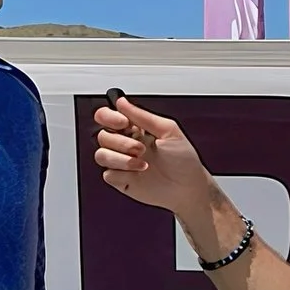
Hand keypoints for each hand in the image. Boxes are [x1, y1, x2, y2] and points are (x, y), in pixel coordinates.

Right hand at [92, 95, 217, 226]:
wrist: (189, 188)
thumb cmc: (184, 161)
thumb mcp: (169, 130)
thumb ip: (143, 115)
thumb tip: (122, 101)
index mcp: (136, 129)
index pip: (107, 117)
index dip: (109, 117)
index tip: (123, 122)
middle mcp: (127, 145)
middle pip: (103, 136)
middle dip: (121, 142)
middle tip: (140, 148)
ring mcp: (123, 163)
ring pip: (101, 155)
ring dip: (120, 158)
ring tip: (142, 163)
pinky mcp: (121, 180)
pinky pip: (108, 174)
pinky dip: (122, 173)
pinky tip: (139, 174)